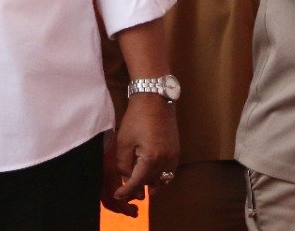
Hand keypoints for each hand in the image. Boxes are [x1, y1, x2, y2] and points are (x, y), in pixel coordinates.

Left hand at [101, 95, 178, 215]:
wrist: (155, 98)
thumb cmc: (137, 118)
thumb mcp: (124, 142)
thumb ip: (123, 165)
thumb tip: (125, 179)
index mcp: (151, 159)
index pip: (137, 183)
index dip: (126, 191)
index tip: (118, 195)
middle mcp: (165, 160)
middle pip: (150, 183)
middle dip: (138, 188)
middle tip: (126, 191)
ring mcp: (173, 156)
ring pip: (162, 180)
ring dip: (150, 184)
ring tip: (139, 187)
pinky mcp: (176, 150)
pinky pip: (169, 171)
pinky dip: (160, 176)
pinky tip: (151, 175)